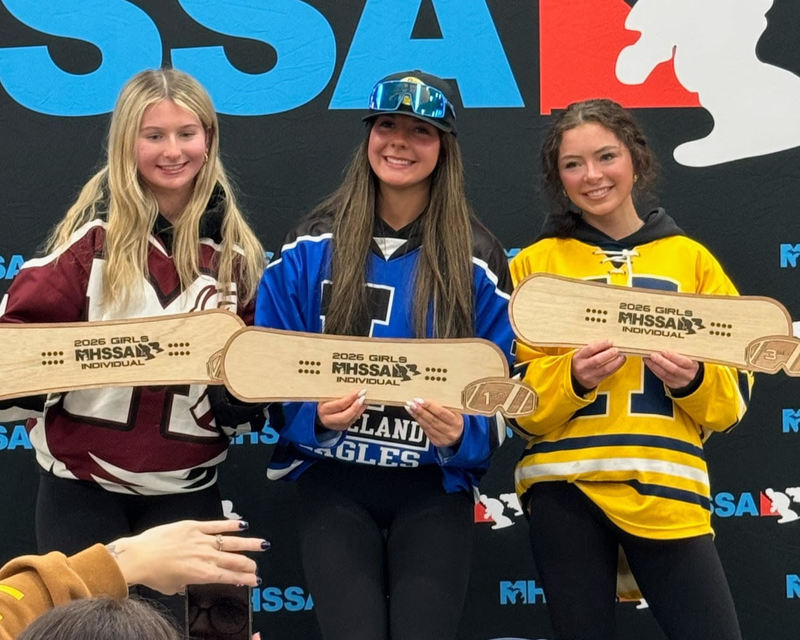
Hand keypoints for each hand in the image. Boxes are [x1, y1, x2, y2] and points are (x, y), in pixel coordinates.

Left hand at [106, 519, 266, 594]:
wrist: (139, 557)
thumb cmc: (152, 574)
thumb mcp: (172, 586)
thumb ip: (185, 584)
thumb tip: (187, 582)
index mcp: (202, 574)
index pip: (230, 576)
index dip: (245, 578)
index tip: (255, 580)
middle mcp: (206, 557)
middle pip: (235, 560)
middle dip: (249, 564)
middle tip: (257, 566)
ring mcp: (201, 540)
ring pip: (231, 542)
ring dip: (249, 544)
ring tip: (263, 545)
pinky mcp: (194, 527)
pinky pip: (216, 525)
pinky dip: (231, 524)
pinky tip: (243, 524)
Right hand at [317, 389, 366, 430]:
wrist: (319, 414)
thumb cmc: (324, 401)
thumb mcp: (327, 395)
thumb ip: (337, 392)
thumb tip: (352, 384)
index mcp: (324, 409)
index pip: (339, 405)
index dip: (350, 398)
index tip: (358, 391)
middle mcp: (329, 419)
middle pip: (345, 415)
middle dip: (356, 406)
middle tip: (363, 397)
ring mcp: (336, 425)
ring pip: (351, 419)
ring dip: (360, 409)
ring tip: (365, 399)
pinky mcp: (342, 427)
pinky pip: (353, 420)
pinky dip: (359, 412)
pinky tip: (363, 405)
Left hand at [405, 397, 463, 447]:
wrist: (461, 435)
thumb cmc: (456, 419)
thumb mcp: (456, 412)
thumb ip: (446, 406)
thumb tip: (429, 395)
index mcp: (456, 421)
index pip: (441, 412)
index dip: (430, 406)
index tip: (420, 400)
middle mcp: (450, 431)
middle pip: (432, 420)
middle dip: (420, 411)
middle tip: (411, 403)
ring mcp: (443, 438)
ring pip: (427, 426)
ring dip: (417, 416)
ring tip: (409, 407)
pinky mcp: (437, 442)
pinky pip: (426, 431)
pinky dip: (419, 422)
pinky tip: (414, 415)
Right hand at [571, 340, 625, 390]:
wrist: (575, 378)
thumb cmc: (580, 362)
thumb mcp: (581, 353)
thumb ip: (592, 348)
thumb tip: (609, 343)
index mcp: (578, 357)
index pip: (590, 349)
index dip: (601, 344)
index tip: (610, 341)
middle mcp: (582, 367)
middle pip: (598, 360)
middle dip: (610, 353)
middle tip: (617, 349)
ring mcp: (589, 375)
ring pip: (605, 368)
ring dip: (616, 361)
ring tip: (622, 355)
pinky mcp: (595, 381)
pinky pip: (608, 374)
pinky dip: (616, 367)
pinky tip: (620, 362)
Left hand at [644, 351, 698, 390]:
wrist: (689, 374)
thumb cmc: (687, 362)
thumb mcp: (688, 356)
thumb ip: (680, 351)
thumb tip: (665, 342)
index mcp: (693, 366)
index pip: (684, 362)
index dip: (673, 357)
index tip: (664, 351)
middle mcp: (688, 375)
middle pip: (673, 369)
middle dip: (661, 361)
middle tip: (653, 355)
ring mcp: (680, 381)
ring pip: (665, 374)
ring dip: (654, 365)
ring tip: (648, 358)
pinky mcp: (672, 384)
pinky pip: (661, 377)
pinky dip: (654, 369)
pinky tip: (649, 363)